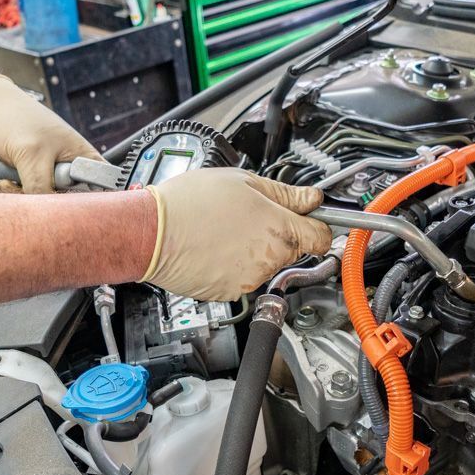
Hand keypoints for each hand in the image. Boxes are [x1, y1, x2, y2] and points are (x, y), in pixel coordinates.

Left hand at [0, 74, 100, 192]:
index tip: (58, 200)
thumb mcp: (31, 154)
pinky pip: (31, 195)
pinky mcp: (37, 177)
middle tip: (25, 185)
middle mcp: (74, 168)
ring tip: (11, 177)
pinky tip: (7, 179)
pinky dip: (17, 190)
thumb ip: (42, 186)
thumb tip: (45, 213)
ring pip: (47, 201)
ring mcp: (55, 173)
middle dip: (45, 199)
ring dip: (25, 194)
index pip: (100, 192)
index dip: (83, 203)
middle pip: (69, 202)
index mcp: (85, 159)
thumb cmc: (16, 119)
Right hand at [142, 168, 331, 299]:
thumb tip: (312, 199)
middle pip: (292, 249)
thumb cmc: (190, 204)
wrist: (152, 233)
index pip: (322, 237)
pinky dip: (233, 264)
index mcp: (279, 229)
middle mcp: (269, 259)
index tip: (314, 221)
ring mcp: (249, 279)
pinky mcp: (229, 292)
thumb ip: (285, 193)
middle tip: (250, 215)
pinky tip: (214, 246)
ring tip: (224, 229)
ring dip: (254, 249)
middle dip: (278, 233)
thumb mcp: (244, 182)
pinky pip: (242, 277)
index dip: (319, 226)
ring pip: (266, 263)